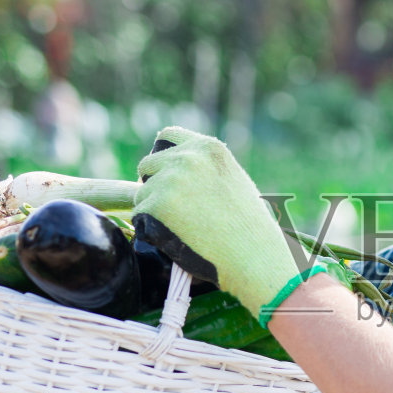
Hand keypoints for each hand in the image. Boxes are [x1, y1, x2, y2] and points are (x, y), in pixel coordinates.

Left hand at [134, 127, 306, 321]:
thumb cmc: (250, 227)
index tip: (164, 173)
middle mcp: (186, 158)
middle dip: (154, 184)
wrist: (253, 256)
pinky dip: (149, 230)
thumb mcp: (234, 180)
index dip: (163, 157)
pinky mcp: (156, 205)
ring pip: (141, 193)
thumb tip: (176, 169)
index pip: (167, 136)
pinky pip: (139, 216)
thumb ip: (206, 168)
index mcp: (208, 148)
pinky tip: (174, 238)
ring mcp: (169, 180)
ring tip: (181, 230)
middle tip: (171, 210)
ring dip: (153, 211)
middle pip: (147, 164)